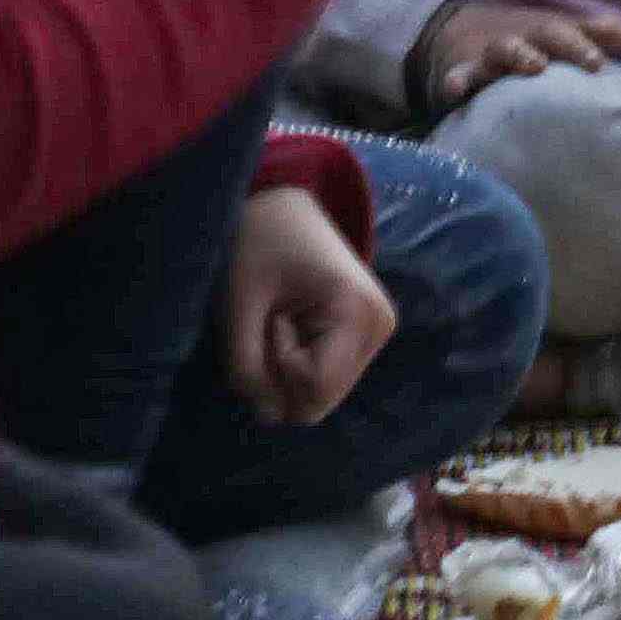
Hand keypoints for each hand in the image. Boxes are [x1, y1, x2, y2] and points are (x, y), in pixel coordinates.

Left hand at [223, 183, 399, 425]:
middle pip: (320, 400)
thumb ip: (246, 368)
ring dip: (287, 368)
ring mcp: (378, 331)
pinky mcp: (367, 333)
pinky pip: (326, 377)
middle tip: (271, 319)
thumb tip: (268, 416)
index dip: (274, 367)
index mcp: (359, 313)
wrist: (282, 203)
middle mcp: (381, 326)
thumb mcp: (239, 306)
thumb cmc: (258, 243)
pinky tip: (293, 322)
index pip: (313, 392)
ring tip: (281, 316)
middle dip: (280, 374)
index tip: (269, 317)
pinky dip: (298, 363)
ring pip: (321, 394)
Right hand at [420, 0, 620, 114]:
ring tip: (535, 65)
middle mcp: (526, 37)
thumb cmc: (526, 38)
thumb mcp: (558, 31)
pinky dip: (457, 81)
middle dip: (573, 45)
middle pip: (551, 35)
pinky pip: (459, 76)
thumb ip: (595, 34)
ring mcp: (493, 51)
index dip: (607, 33)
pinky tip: (456, 88)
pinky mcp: (464, 69)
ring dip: (521, 54)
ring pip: (506, 49)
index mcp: (551, 30)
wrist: (460, 30)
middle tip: (595, 61)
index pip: (583, 29)